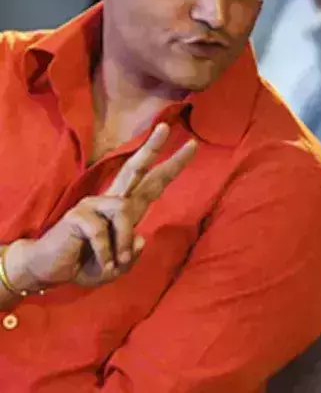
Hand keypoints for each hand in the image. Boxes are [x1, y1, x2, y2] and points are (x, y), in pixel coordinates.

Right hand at [5, 124, 196, 290]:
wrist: (50, 271)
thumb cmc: (86, 264)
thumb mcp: (118, 267)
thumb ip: (132, 257)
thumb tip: (141, 238)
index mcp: (127, 208)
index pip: (154, 182)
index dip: (172, 165)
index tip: (193, 145)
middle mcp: (113, 200)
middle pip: (136, 168)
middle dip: (152, 148)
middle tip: (166, 127)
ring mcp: (94, 204)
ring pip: (124, 212)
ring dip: (124, 242)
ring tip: (117, 262)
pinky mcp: (79, 214)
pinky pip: (102, 232)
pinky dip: (106, 252)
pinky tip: (102, 262)